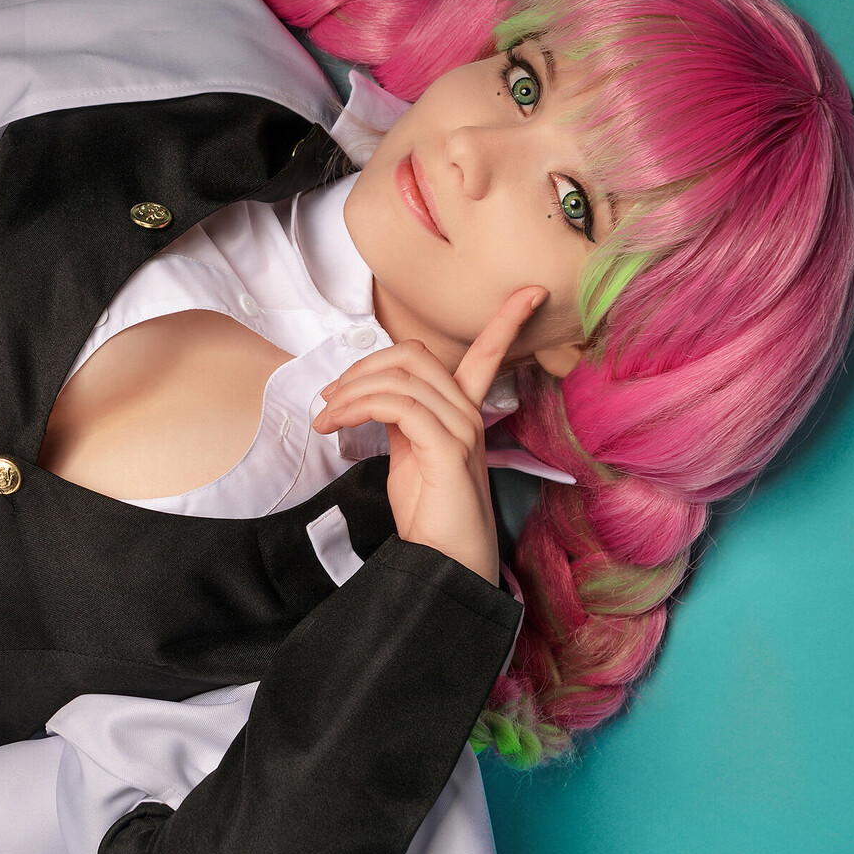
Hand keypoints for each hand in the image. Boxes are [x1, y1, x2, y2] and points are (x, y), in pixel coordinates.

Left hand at [311, 287, 544, 582]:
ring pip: (402, 378)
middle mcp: (468, 413)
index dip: (507, 321)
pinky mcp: (447, 449)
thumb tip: (373, 397)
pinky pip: (398, 406)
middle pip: (415, 355)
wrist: (445, 561)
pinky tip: (337, 424)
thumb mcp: (410, 454)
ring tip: (324, 417)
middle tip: (329, 396)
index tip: (529, 292)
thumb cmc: (429, 511)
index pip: (488, 354)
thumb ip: (402, 419)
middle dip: (363, 366)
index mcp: (464, 411)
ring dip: (350, 392)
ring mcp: (462, 429)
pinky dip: (359, 407)